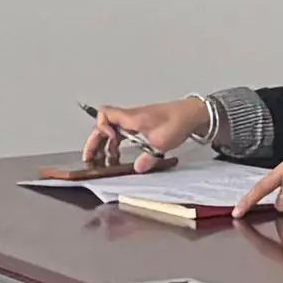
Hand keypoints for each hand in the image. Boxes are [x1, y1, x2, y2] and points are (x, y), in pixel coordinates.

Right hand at [86, 99, 210, 172]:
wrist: (192, 114)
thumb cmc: (177, 121)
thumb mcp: (162, 143)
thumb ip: (148, 158)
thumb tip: (137, 168)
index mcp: (132, 118)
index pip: (105, 115)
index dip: (101, 128)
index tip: (110, 141)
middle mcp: (130, 118)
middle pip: (104, 126)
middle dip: (95, 142)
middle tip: (90, 158)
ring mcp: (135, 122)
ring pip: (112, 132)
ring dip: (106, 146)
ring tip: (104, 161)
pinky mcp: (141, 126)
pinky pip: (122, 134)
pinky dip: (117, 145)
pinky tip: (119, 156)